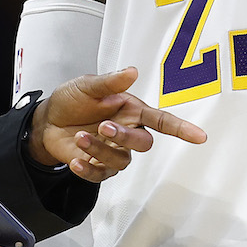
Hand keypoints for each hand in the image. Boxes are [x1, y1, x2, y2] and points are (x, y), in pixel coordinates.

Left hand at [30, 67, 206, 179]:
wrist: (47, 120)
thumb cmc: (72, 100)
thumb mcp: (87, 86)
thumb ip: (110, 82)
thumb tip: (132, 71)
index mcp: (131, 111)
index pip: (162, 121)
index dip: (181, 128)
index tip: (199, 136)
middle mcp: (127, 133)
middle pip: (143, 143)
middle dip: (125, 137)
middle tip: (104, 126)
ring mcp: (113, 151)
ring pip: (121, 160)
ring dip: (100, 149)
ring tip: (80, 136)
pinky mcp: (97, 166)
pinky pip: (100, 175)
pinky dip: (88, 169)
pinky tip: (75, 160)